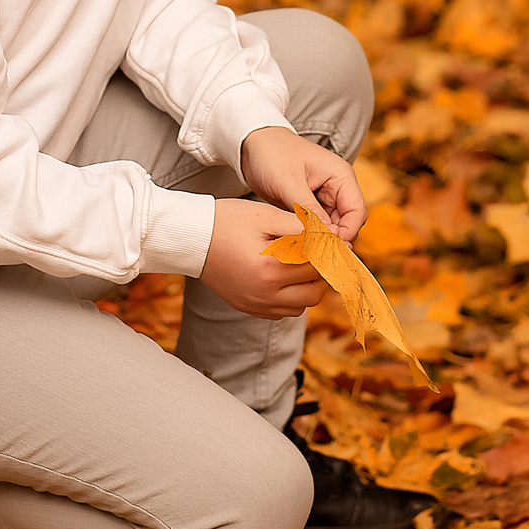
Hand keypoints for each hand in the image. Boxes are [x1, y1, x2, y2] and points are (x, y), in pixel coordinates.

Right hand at [198, 201, 326, 320]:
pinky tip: (286, 276)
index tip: (338, 242)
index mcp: (270, 269)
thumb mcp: (265, 216)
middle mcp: (264, 294)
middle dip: (323, 272)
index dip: (332, 253)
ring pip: (302, 306)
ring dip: (309, 286)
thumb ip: (301, 227)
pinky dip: (292, 297)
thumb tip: (333, 235)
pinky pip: (283, 312)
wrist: (190, 239)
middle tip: (322, 252)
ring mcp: (256, 305)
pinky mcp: (248, 308)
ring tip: (303, 263)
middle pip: (314, 292)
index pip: (317, 266)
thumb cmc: (226, 221)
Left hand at [237, 126, 366, 243]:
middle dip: (334, 240)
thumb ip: (308, 209)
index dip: (347, 233)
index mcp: (340, 176)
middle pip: (348, 223)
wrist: (252, 143)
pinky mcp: (310, 206)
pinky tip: (297, 245)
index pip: (357, 212)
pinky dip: (310, 236)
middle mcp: (337, 188)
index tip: (328, 248)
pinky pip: (317, 226)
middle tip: (315, 256)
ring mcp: (324, 198)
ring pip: (332, 228)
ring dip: (321, 240)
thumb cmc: (272, 154)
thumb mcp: (289, 182)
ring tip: (303, 253)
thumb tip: (326, 236)